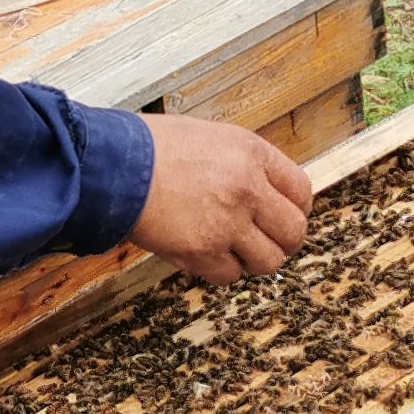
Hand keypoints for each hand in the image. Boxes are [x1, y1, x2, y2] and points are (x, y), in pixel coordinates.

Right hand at [128, 114, 312, 283]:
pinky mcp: (202, 252)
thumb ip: (245, 164)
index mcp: (252, 154)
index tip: (284, 215)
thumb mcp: (210, 138)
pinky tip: (204, 253)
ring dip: (253, 259)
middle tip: (264, 240)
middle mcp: (247, 189)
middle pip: (294, 231)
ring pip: (269, 261)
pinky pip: (230, 276)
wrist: (112, 167)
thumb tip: (267, 191)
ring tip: (232, 249)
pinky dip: (220, 270)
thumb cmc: (151, 148)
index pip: (301, 190)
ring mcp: (227, 223)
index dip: (295, 209)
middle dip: (282, 240)